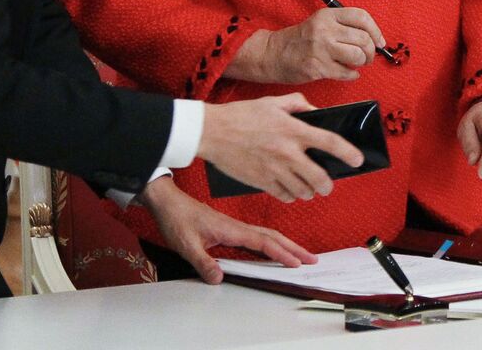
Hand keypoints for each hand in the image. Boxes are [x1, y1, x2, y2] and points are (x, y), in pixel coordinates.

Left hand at [139, 176, 316, 282]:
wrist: (169, 203)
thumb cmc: (177, 219)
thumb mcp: (186, 245)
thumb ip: (203, 262)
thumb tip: (219, 278)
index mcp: (231, 229)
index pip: (263, 242)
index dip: (282, 253)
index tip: (297, 263)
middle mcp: (238, 227)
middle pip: (273, 237)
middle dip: (294, 248)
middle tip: (312, 259)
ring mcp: (236, 227)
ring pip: (268, 235)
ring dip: (286, 244)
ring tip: (300, 255)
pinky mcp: (231, 228)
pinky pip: (258, 236)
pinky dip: (272, 242)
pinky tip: (274, 249)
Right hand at [198, 93, 362, 202]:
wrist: (212, 132)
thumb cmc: (241, 115)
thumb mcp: (272, 102)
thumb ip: (298, 104)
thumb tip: (315, 112)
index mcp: (293, 129)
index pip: (330, 142)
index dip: (348, 153)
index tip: (357, 160)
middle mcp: (286, 152)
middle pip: (320, 177)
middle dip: (328, 184)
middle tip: (328, 184)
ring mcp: (274, 169)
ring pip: (303, 191)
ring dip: (310, 191)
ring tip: (310, 187)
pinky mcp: (261, 182)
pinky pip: (284, 196)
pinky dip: (291, 195)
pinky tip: (290, 189)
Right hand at [228, 7, 386, 83]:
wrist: (272, 54)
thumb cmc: (300, 40)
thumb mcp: (320, 23)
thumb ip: (344, 27)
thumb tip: (374, 39)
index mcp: (327, 15)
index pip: (362, 17)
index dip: (375, 30)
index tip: (379, 41)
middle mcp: (325, 30)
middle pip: (363, 39)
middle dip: (371, 51)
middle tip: (368, 57)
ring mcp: (321, 49)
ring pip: (358, 56)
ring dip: (362, 63)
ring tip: (356, 64)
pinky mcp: (317, 67)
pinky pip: (347, 73)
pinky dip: (352, 75)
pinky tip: (348, 73)